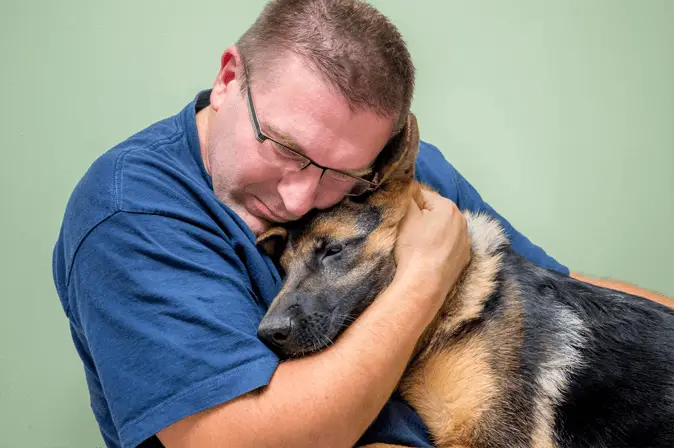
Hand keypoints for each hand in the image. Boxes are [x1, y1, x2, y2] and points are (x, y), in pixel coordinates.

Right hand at [394, 189, 471, 315]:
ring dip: (431, 232)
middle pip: (435, 212)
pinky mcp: (463, 259)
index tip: (401, 217)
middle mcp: (462, 221)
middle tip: (408, 232)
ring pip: (443, 229)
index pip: (422, 195)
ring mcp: (465, 242)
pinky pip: (448, 246)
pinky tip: (428, 256)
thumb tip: (406, 188)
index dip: (408, 205)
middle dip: (422, 218)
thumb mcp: (405, 215)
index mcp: (448, 207)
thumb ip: (406, 196)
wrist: (424, 284)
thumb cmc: (414, 248)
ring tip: (417, 245)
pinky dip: (439, 248)